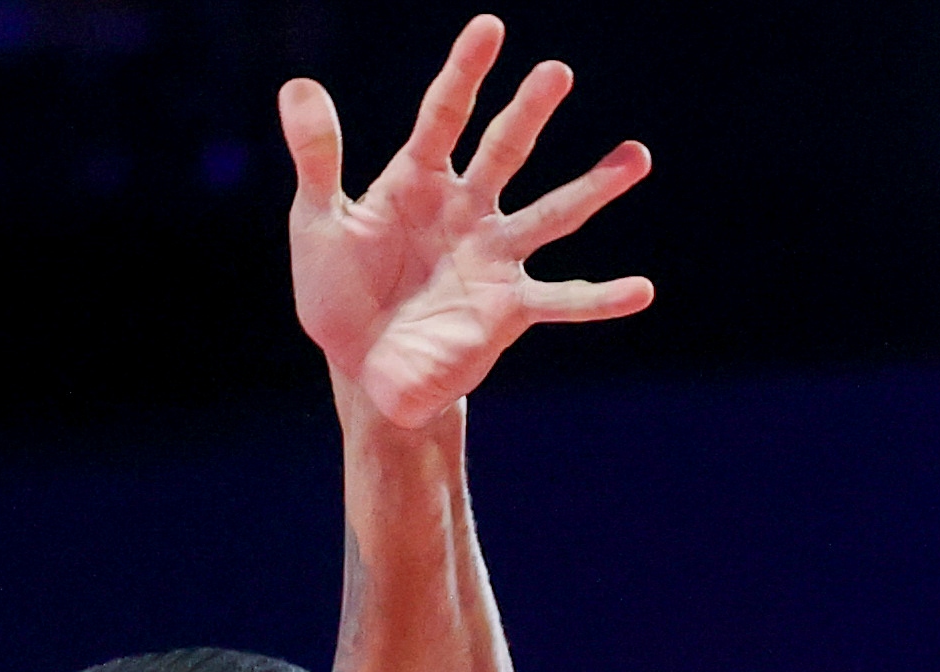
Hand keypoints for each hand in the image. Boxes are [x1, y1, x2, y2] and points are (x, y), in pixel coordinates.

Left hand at [282, 16, 655, 429]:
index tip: (489, 27)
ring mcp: (494, 256)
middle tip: (557, 71)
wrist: (366, 370)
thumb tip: (298, 84)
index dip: (464, 72)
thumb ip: (319, 159)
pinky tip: (641, 291)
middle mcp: (466, 209)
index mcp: (418, 181)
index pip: (444, 115)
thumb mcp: (319, 225)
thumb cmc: (340, 293)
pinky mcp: (509, 309)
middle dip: (528, 112)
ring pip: (551, 215)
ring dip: (594, 187)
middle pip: (504, 150)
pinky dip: (601, 299)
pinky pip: (561, 301)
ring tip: (637, 157)